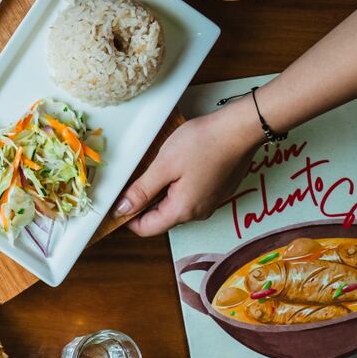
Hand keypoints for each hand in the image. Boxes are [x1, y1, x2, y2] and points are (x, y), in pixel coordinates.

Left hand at [115, 100, 259, 236]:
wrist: (240, 129)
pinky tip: (174, 166)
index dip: (127, 219)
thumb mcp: (163, 166)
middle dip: (142, 203)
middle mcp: (199, 212)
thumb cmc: (204, 143)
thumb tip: (121, 210)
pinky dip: (176, 186)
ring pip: (175, 205)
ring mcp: (210, 202)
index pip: (146, 229)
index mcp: (183, 210)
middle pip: (160, 217)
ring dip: (159, 192)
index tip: (116, 202)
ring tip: (154, 169)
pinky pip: (189, 195)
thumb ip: (141, 191)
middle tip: (132, 179)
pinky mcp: (216, 190)